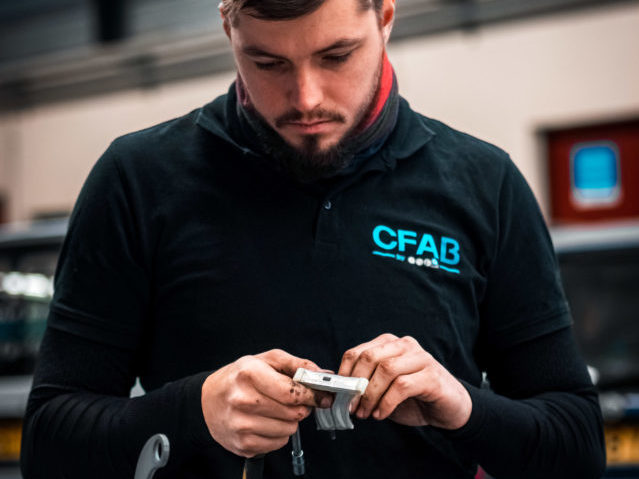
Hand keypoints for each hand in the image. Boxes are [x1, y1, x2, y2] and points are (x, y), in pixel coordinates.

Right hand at [201, 349, 331, 456]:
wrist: (206, 400)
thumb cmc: (239, 377)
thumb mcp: (265, 360)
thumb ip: (296, 364)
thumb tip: (323, 374)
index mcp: (249, 374)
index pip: (292, 392)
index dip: (311, 395)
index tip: (321, 396)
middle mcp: (243, 400)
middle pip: (293, 412)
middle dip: (300, 406)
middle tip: (293, 400)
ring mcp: (241, 425)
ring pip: (288, 429)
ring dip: (289, 421)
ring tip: (275, 410)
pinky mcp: (242, 444)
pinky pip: (278, 444)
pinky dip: (278, 434)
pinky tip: (266, 422)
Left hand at [338, 334, 471, 429]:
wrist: (450, 408)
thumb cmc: (414, 397)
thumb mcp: (384, 388)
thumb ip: (366, 385)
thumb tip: (340, 393)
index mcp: (389, 344)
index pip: (357, 352)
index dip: (345, 374)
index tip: (340, 395)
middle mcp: (404, 345)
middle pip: (370, 358)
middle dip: (357, 385)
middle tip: (352, 407)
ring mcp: (420, 358)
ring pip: (386, 369)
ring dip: (371, 395)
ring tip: (366, 413)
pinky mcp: (432, 375)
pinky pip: (402, 386)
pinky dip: (387, 403)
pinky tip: (381, 414)